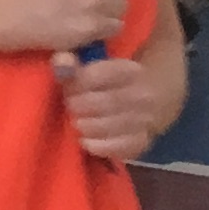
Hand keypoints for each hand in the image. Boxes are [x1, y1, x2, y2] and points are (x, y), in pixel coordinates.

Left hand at [52, 49, 171, 163]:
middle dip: (82, 106)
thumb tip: (61, 62)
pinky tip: (86, 141)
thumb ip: (70, 63)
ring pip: (114, 125)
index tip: (67, 89)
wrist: (137, 104)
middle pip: (108, 101)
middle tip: (70, 108)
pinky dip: (99, 146)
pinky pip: (121, 147)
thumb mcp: (87, 67)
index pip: (100, 75)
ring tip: (76, 123)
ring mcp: (146, 119)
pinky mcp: (142, 142)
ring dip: (89, 126)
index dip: (77, 84)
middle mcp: (143, 94)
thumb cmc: (103, 83)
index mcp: (130, 70)